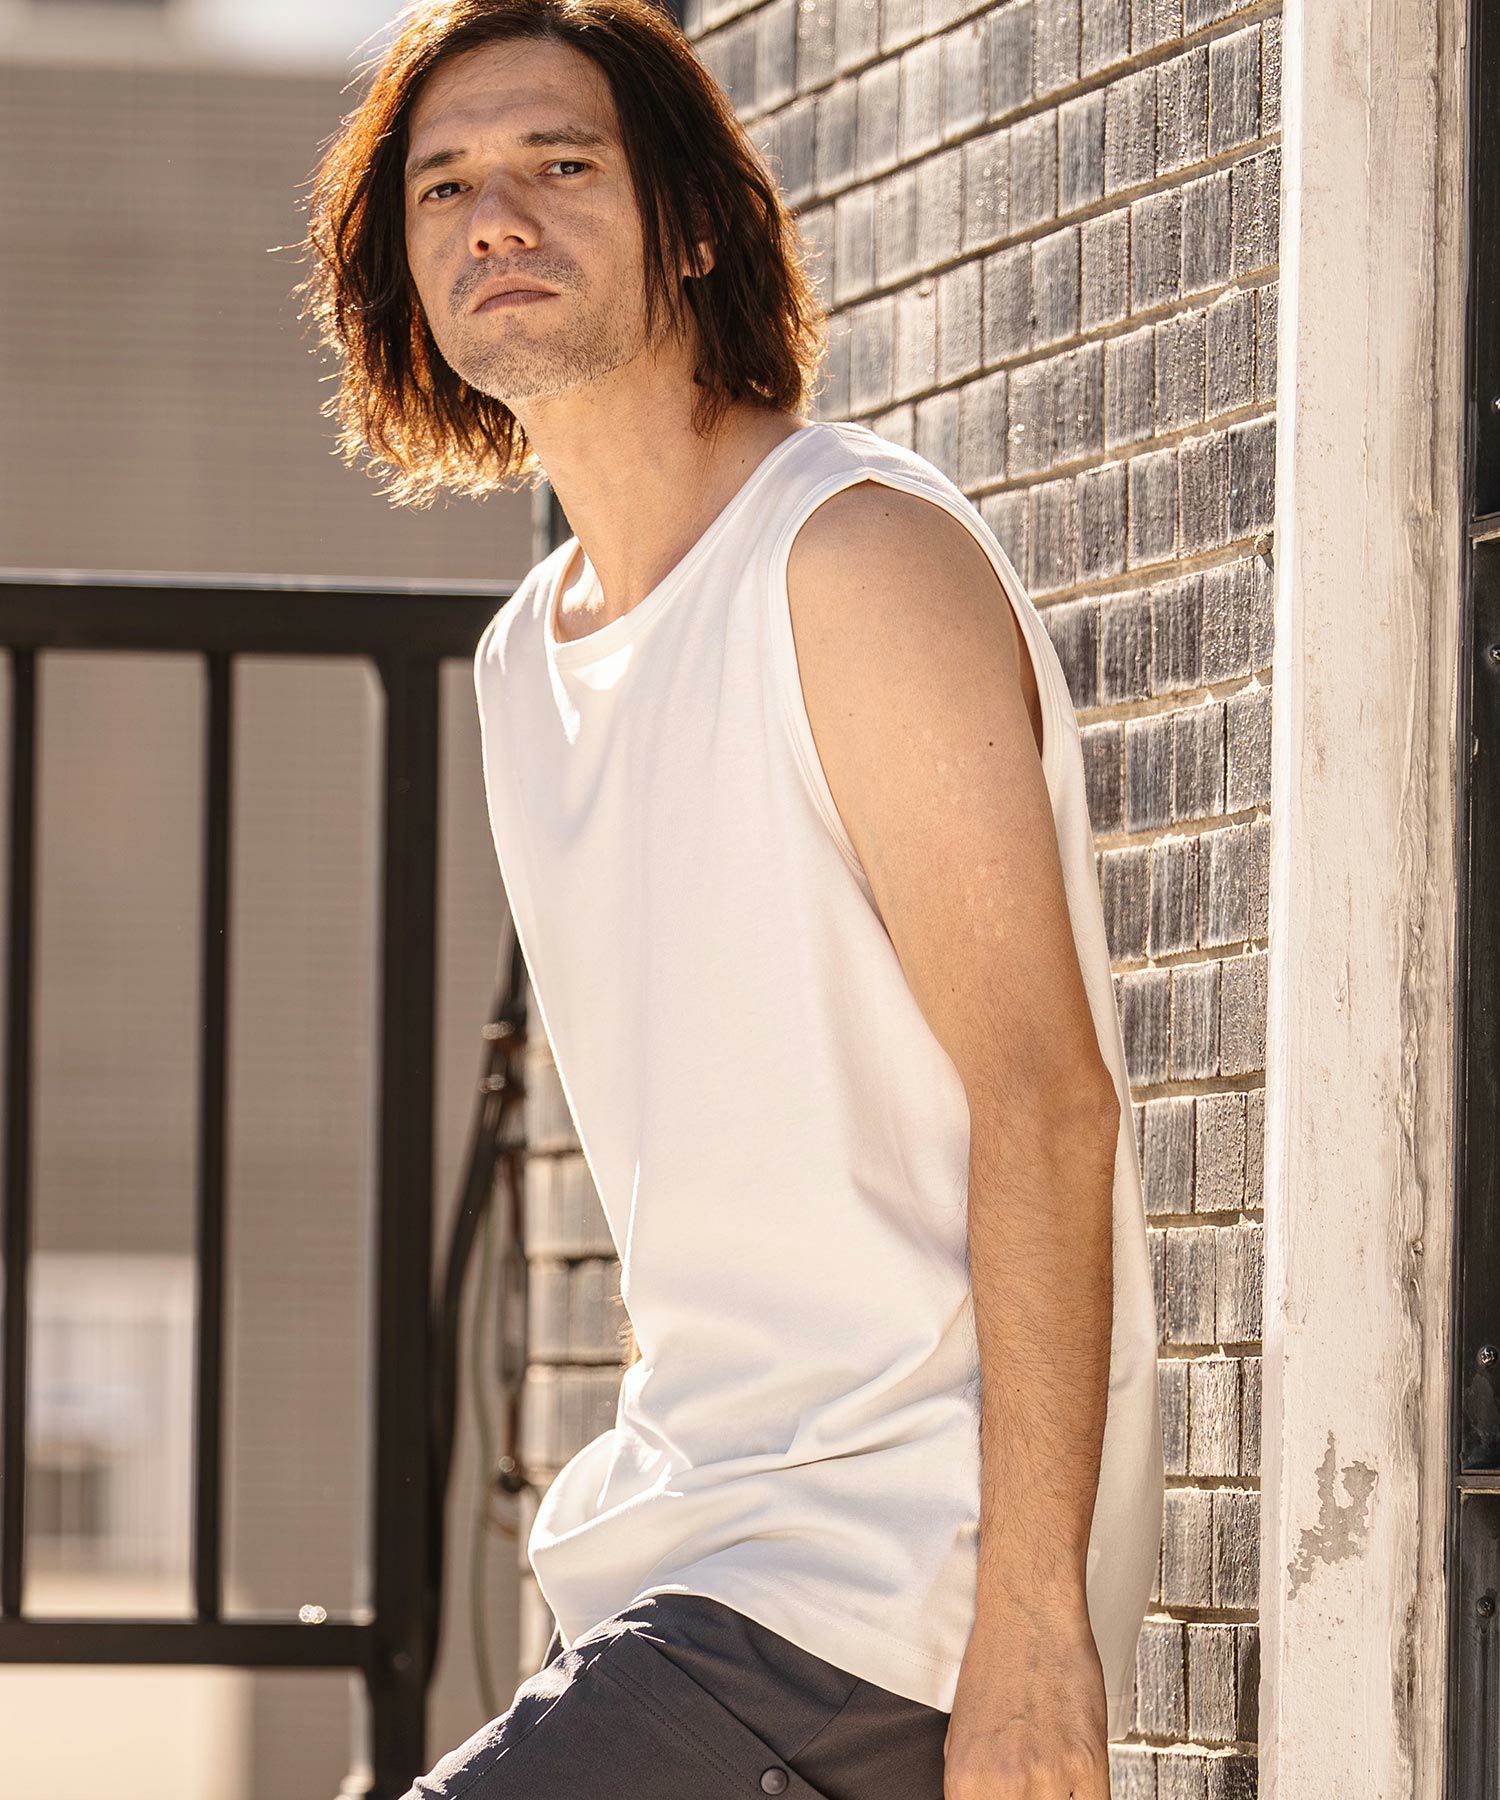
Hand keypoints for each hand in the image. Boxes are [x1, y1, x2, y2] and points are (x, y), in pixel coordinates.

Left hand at [943, 1604, 1109, 1799]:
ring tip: (1054, 1773)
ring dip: (1057, 1796)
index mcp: (965, 1781)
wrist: (1028, 1612)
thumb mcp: (961, 1733)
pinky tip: (1080, 1782)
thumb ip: (975, 1786)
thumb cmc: (995, 1661)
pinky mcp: (1088, 1761)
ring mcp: (1047, 1774)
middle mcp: (1003, 1784)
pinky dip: (1086, 1798)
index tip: (1010, 1798)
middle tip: (1034, 1782)